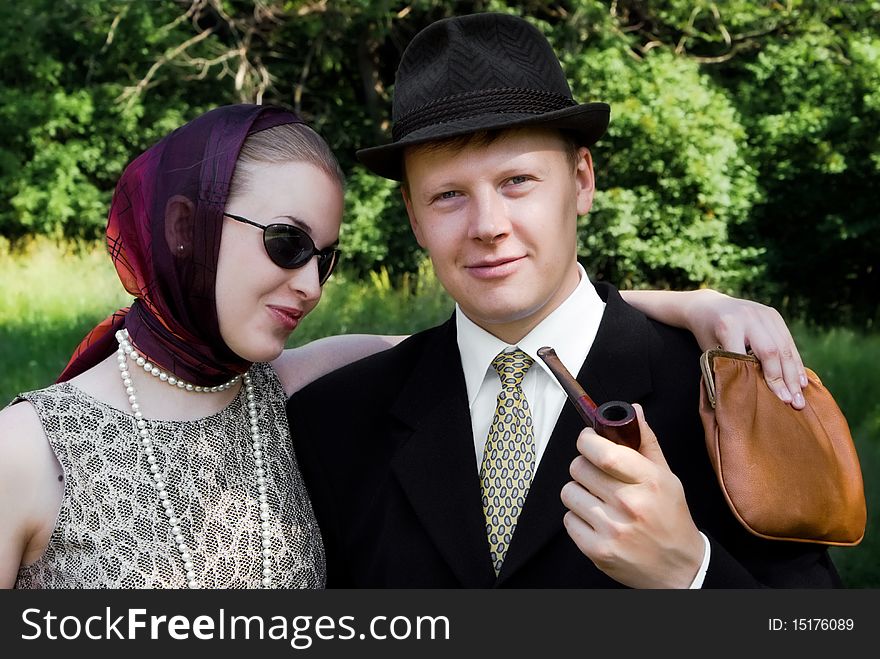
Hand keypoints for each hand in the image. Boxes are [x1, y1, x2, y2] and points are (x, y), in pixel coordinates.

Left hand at [560, 405, 704, 587]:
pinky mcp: (597, 550)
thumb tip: (633, 411)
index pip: (603, 452)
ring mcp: (612, 529)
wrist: (679, 569)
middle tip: (596, 473)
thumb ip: (646, 443)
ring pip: (569, 492)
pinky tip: (597, 520)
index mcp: (649, 482)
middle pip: (579, 468)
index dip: (587, 440)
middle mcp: (630, 504)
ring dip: (579, 492)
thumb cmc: (670, 518)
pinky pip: (568, 519)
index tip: (588, 439)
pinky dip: (578, 518)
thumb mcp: (667, 478)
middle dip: (584, 466)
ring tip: (598, 499)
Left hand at [685, 289, 807, 408]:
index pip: (750, 358)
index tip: (779, 401)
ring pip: (785, 347)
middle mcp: (748, 317)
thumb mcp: (710, 352)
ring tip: (801, 396)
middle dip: (785, 380)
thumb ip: (727, 370)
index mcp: (728, 327)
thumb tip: (747, 402)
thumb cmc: (706, 336)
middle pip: (772, 352)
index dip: (767, 380)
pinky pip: (788, 340)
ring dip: (795, 374)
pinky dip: (795, 361)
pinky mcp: (773, 314)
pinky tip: (802, 380)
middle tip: (794, 404)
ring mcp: (763, 313)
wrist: (707, 306)